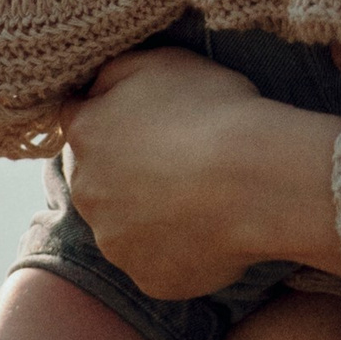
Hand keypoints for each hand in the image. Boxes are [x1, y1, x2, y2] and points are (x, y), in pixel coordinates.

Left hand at [62, 47, 340, 300]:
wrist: (260, 180)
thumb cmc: (216, 112)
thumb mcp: (162, 61)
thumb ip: (114, 73)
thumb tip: (94, 88)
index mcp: (86, 133)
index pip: (80, 122)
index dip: (113, 121)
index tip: (146, 123)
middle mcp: (87, 193)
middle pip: (98, 180)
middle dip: (127, 172)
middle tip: (179, 161)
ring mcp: (115, 242)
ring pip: (125, 227)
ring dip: (150, 215)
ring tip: (204, 198)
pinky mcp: (149, 278)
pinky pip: (158, 263)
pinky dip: (178, 251)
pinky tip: (213, 230)